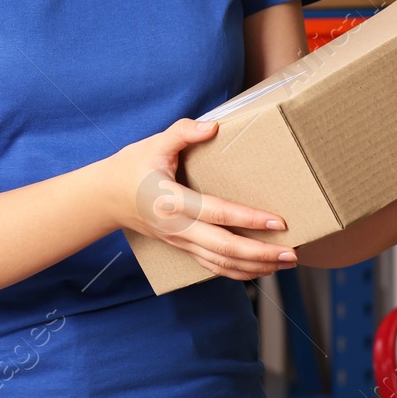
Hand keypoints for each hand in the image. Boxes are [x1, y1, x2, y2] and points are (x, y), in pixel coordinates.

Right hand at [110, 118, 297, 280]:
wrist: (105, 198)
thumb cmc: (131, 167)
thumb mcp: (153, 144)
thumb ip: (182, 132)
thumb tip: (213, 126)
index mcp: (173, 201)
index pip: (217, 213)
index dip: (249, 219)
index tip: (278, 221)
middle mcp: (178, 227)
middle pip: (224, 248)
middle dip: (261, 253)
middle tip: (292, 252)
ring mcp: (180, 241)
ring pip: (221, 262)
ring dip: (255, 266)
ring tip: (284, 263)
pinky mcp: (181, 247)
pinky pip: (212, 265)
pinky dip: (238, 271)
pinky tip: (259, 269)